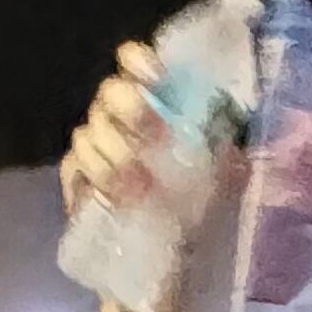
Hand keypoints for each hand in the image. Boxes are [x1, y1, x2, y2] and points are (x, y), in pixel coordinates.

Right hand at [59, 40, 230, 246]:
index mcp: (152, 104)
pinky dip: (95, 178)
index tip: (158, 79)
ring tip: (142, 187)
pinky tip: (115, 198)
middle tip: (156, 137)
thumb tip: (236, 143)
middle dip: (131, 110)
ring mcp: (94, 143)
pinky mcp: (77, 174)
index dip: (139, 61)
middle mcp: (118, 115)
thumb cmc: (194, 206)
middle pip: (109, 91)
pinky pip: (75, 163)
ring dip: (117, 158)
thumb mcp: (221, 178)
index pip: (133, 61)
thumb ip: (228, 155)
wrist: (170, 250)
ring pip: (91, 131)